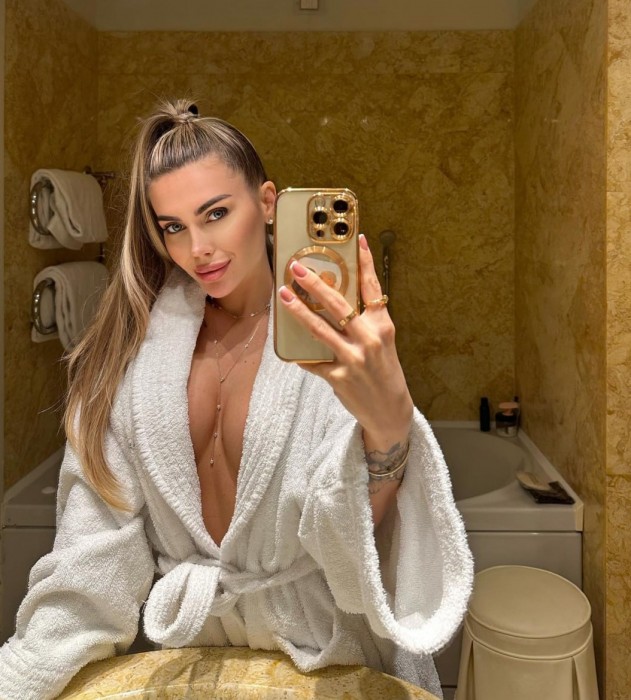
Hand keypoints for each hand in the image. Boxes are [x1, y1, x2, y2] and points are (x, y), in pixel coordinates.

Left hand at [278, 234, 412, 451]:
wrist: (390, 412)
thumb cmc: (385, 372)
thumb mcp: (383, 343)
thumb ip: (365, 322)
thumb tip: (336, 300)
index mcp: (383, 327)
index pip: (372, 288)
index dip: (365, 262)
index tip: (357, 239)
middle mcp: (369, 340)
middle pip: (338, 305)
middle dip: (315, 283)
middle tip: (296, 267)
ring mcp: (353, 359)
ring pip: (320, 329)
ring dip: (298, 310)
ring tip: (283, 295)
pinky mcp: (338, 378)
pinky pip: (313, 361)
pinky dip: (300, 355)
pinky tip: (288, 348)